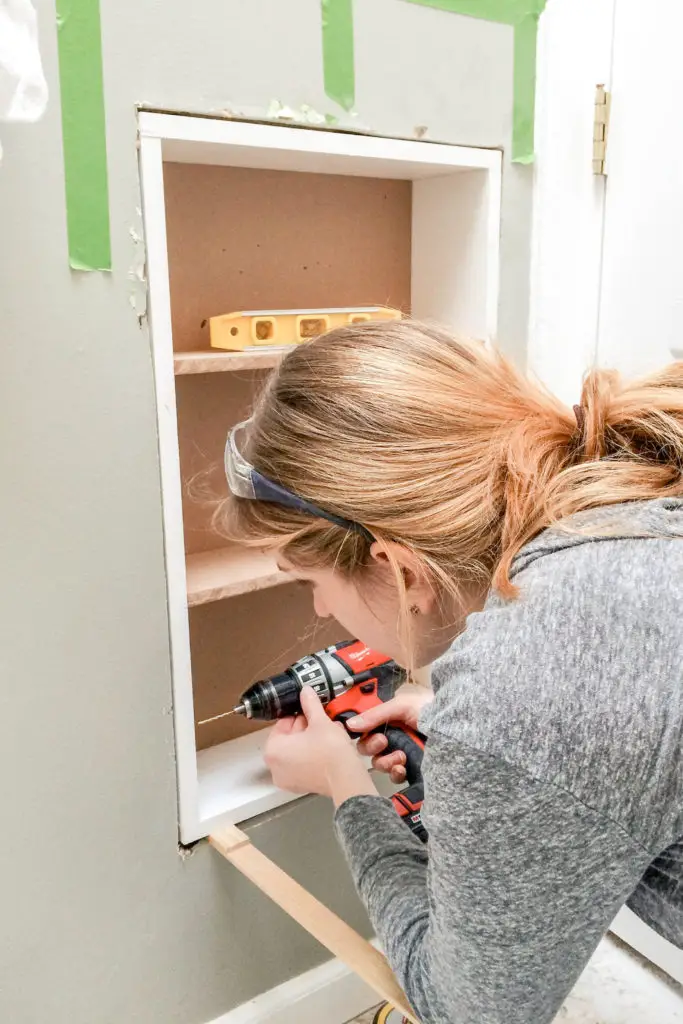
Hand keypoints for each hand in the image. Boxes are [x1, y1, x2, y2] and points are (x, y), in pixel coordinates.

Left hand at [264, 687, 377, 804]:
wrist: (347, 778)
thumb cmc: (330, 754)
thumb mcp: (320, 721)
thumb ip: (310, 704)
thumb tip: (306, 693)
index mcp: (273, 751)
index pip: (281, 724)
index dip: (297, 714)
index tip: (307, 711)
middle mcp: (276, 767)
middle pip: (288, 739)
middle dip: (305, 727)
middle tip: (319, 720)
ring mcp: (288, 779)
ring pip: (296, 751)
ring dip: (310, 739)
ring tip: (326, 731)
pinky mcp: (301, 785)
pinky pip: (303, 763)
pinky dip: (312, 754)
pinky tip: (327, 745)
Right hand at [346, 686, 432, 783]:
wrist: (459, 730)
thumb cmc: (434, 711)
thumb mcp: (403, 706)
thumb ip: (376, 715)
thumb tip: (350, 725)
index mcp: (391, 720)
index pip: (366, 729)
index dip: (362, 733)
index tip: (366, 733)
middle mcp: (395, 737)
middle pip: (368, 749)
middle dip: (373, 747)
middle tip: (383, 743)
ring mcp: (403, 755)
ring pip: (379, 764)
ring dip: (385, 762)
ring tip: (400, 757)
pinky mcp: (413, 771)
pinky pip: (395, 777)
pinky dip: (396, 774)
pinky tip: (403, 768)